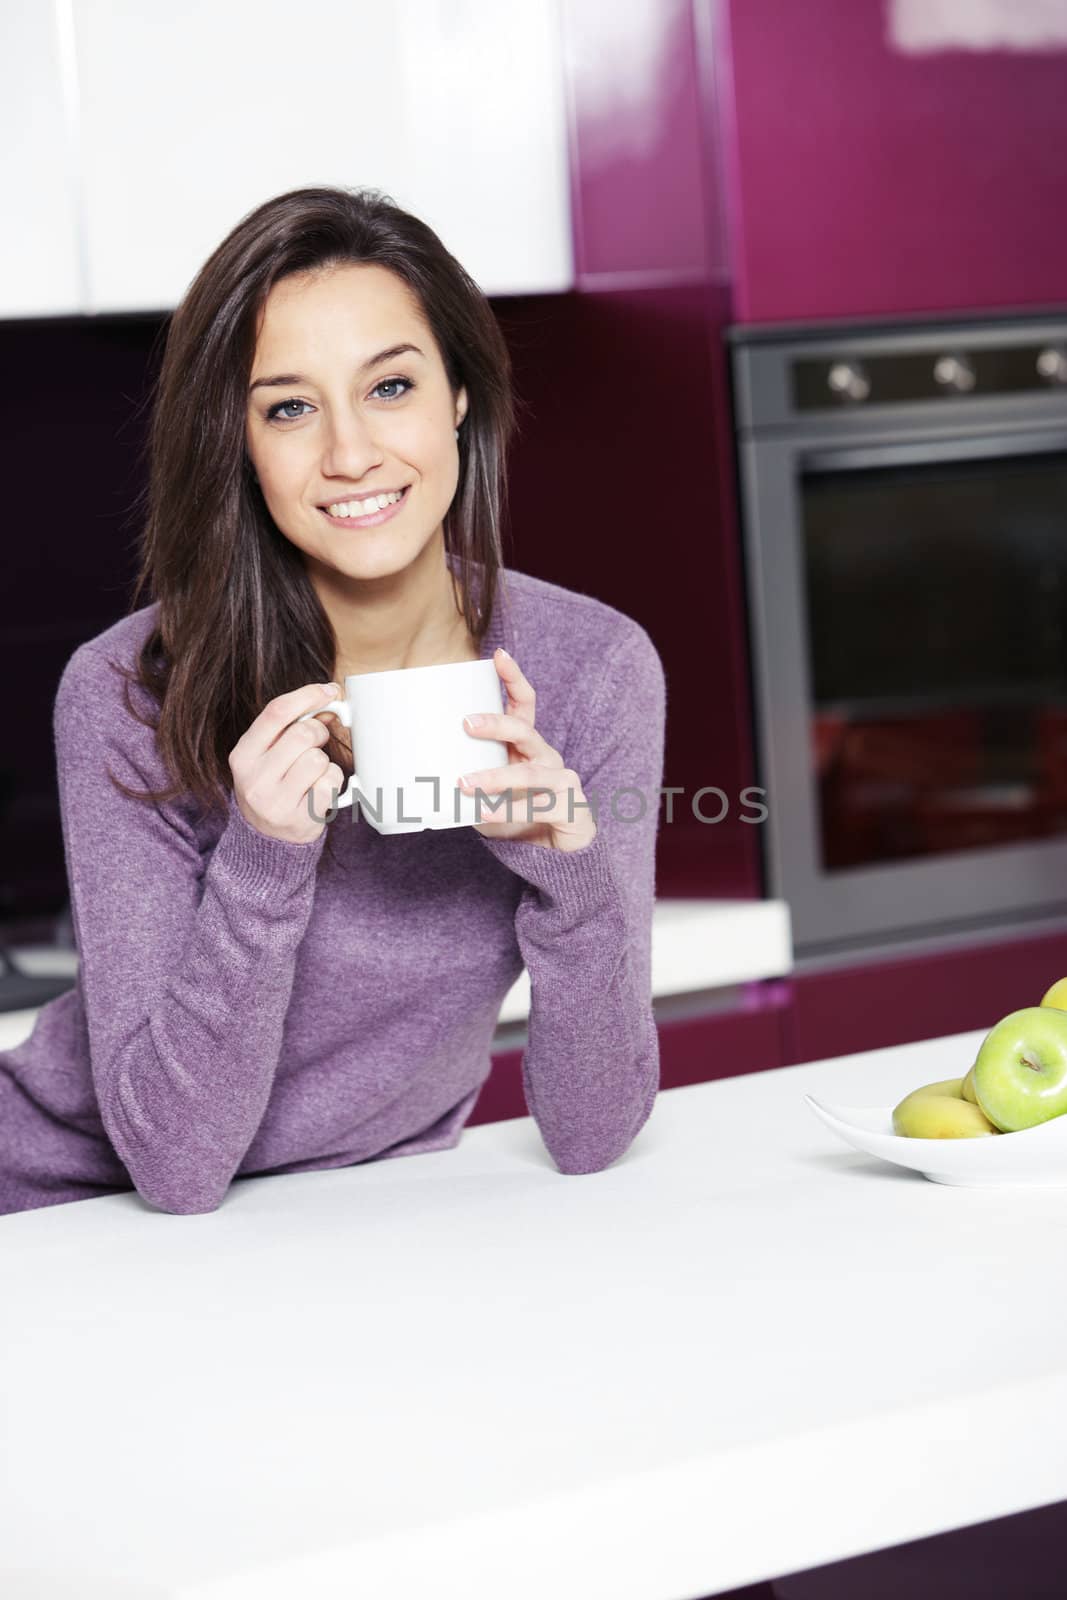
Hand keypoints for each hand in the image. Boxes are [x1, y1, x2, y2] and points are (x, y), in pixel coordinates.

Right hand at [229, 682, 344, 843]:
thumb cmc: (273, 785)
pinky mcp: (299, 819)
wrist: (266, 838)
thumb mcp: (269, 754)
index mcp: (242, 754)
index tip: (328, 691)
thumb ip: (291, 726)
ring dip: (325, 761)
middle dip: (319, 733)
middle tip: (316, 743)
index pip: (276, 712)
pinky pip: (331, 783)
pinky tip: (319, 790)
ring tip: (312, 773)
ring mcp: (275, 801)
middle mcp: (254, 778)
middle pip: (303, 734)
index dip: (307, 695)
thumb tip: (328, 700)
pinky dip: (333, 782)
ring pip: (318, 759)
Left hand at [460, 647, 597, 852]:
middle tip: (466, 723)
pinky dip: (507, 809)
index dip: (514, 678)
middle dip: (496, 723)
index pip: (524, 703)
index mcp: (527, 746)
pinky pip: (535, 806)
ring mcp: (561, 779)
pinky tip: (484, 813)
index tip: (498, 656)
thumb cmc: (518, 817)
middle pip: (524, 730)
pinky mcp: (569, 804)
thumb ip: (465, 782)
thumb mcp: (487, 794)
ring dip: (496, 776)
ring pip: (529, 773)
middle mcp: (545, 756)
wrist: (556, 854)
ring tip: (465, 783)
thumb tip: (415, 775)